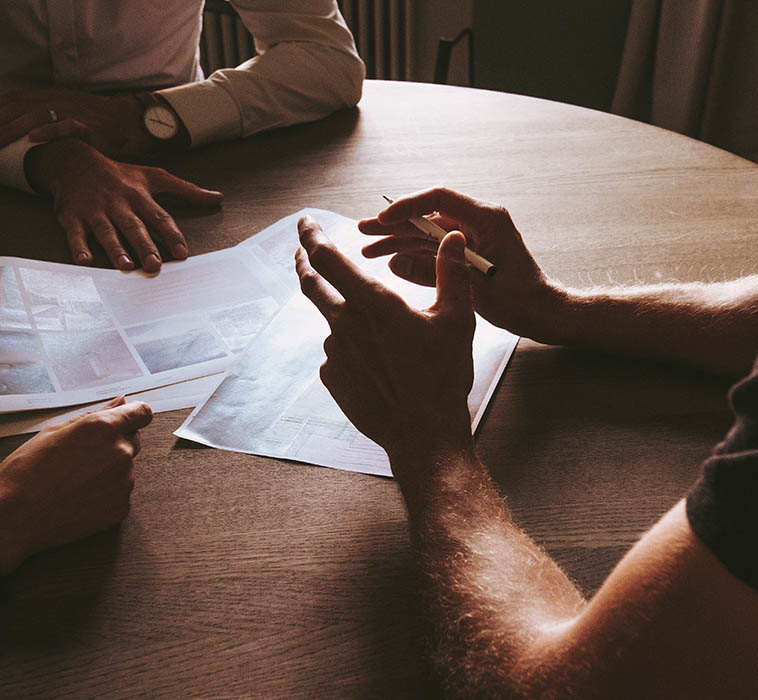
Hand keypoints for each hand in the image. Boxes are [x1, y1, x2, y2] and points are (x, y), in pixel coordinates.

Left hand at [0, 88, 150, 158]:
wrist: (130, 122)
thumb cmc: (96, 122)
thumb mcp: (65, 113)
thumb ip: (43, 118)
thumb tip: (15, 130)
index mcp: (50, 96)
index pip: (13, 98)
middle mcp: (57, 101)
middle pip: (17, 108)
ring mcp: (72, 113)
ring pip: (35, 116)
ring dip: (11, 128)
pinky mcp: (89, 127)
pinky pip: (66, 127)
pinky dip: (48, 131)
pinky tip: (32, 139)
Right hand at [0, 397, 152, 574]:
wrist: (13, 517)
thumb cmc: (26, 471)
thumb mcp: (55, 431)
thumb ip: (95, 415)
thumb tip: (120, 402)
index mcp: (103, 428)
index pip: (141, 413)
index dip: (133, 415)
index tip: (126, 420)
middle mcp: (120, 453)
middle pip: (134, 440)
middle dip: (115, 443)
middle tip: (82, 456)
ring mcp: (123, 483)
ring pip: (125, 469)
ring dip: (108, 471)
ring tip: (73, 480)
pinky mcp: (120, 508)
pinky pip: (119, 493)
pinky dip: (105, 494)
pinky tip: (78, 497)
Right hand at [25, 139, 222, 271]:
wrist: (74, 161)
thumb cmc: (120, 174)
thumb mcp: (154, 176)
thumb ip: (186, 190)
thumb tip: (218, 197)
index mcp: (138, 195)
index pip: (159, 217)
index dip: (171, 235)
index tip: (182, 253)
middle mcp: (118, 203)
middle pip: (133, 226)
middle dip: (145, 245)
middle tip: (155, 265)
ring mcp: (94, 210)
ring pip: (106, 231)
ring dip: (115, 249)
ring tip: (125, 266)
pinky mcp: (72, 217)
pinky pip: (75, 233)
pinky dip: (79, 247)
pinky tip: (84, 261)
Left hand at [295, 215, 475, 468]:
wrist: (424, 434)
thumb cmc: (442, 377)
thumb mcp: (456, 320)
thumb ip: (451, 273)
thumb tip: (452, 237)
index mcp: (373, 303)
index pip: (329, 259)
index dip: (312, 237)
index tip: (304, 222)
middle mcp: (345, 324)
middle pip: (312, 285)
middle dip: (304, 262)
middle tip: (301, 250)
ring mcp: (335, 353)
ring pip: (333, 321)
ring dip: (345, 316)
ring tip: (383, 337)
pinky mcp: (332, 377)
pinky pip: (337, 353)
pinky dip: (351, 348)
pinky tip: (377, 364)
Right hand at [359, 187, 568, 343]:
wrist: (542, 313)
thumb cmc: (521, 299)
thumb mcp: (474, 286)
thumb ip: (434, 272)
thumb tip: (396, 261)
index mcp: (486, 218)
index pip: (439, 198)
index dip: (408, 206)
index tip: (383, 219)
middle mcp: (477, 221)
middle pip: (428, 215)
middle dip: (394, 224)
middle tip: (363, 231)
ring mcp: (471, 237)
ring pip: (427, 233)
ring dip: (399, 240)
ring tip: (368, 248)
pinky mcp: (467, 252)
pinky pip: (434, 248)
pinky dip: (413, 254)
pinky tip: (391, 260)